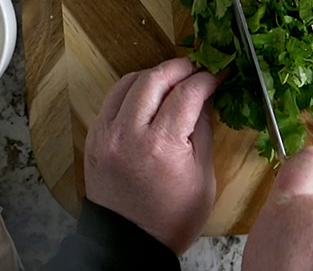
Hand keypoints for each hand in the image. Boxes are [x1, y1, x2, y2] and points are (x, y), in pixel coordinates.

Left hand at [84, 58, 216, 253]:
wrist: (129, 244)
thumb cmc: (172, 216)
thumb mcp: (203, 176)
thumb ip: (202, 129)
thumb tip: (206, 96)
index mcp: (162, 145)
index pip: (187, 93)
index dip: (206, 79)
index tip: (218, 75)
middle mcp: (129, 133)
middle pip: (154, 78)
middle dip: (180, 68)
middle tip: (196, 69)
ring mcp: (106, 133)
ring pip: (129, 82)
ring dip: (154, 75)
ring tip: (173, 80)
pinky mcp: (94, 137)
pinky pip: (112, 99)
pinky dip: (133, 90)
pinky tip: (149, 97)